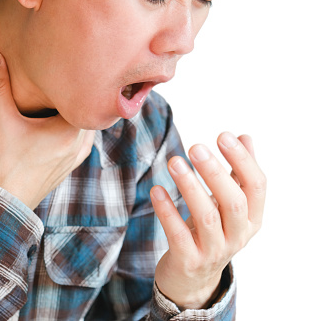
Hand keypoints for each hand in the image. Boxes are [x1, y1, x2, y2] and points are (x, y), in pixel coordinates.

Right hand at [0, 49, 94, 208]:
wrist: (4, 204)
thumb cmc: (5, 165)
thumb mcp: (0, 121)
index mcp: (71, 131)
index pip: (87, 96)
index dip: (78, 79)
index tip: (70, 64)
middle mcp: (81, 144)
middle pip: (86, 110)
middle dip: (76, 94)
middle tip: (67, 73)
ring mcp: (76, 157)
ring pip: (83, 125)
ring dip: (74, 112)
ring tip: (62, 95)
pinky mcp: (68, 166)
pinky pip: (78, 139)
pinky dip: (71, 127)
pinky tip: (56, 120)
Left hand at [151, 133, 265, 309]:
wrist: (192, 278)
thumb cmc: (211, 232)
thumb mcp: (228, 206)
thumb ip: (237, 173)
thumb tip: (244, 137)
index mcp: (252, 218)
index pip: (257, 186)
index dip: (243, 160)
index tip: (223, 135)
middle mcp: (238, 236)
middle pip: (234, 202)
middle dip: (215, 173)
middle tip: (195, 147)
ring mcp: (214, 251)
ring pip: (206, 217)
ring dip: (189, 187)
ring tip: (174, 162)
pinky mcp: (189, 260)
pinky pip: (178, 234)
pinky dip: (167, 211)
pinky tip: (156, 190)